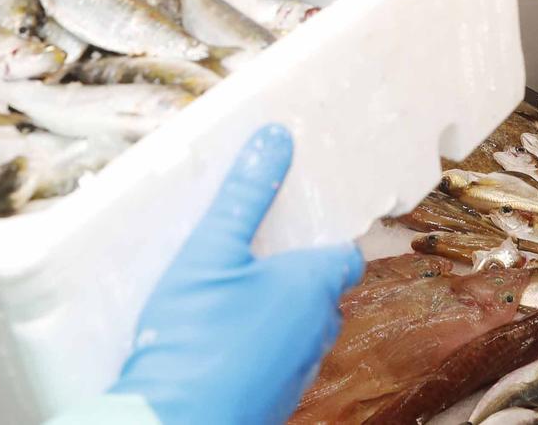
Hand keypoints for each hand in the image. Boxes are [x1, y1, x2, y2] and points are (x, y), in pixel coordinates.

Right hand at [108, 125, 362, 423]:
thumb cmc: (193, 338)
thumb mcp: (210, 251)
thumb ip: (244, 195)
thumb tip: (275, 139)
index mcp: (313, 287)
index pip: (344, 256)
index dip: (327, 238)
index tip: (302, 227)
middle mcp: (317, 331)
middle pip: (322, 293)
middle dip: (296, 276)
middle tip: (254, 259)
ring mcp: (298, 372)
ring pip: (300, 332)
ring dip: (276, 316)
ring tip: (230, 301)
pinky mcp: (275, 402)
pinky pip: (277, 364)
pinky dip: (258, 350)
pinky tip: (218, 344)